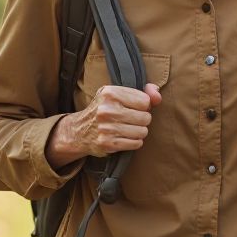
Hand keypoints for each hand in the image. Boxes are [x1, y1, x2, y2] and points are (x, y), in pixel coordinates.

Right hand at [47, 83, 161, 166]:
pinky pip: (136, 143)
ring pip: (143, 131)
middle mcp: (107, 109)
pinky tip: (125, 137)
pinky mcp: (107, 143)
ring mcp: (106, 127)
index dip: (143, 106)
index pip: (145, 101)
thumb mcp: (120, 95)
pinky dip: (134, 142)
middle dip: (142, 120)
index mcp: (110, 93)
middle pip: (146, 117)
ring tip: (128, 128)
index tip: (133, 107)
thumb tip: (158, 96)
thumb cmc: (105, 110)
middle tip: (130, 119)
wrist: (79, 130)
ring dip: (139, 132)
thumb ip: (144, 92)